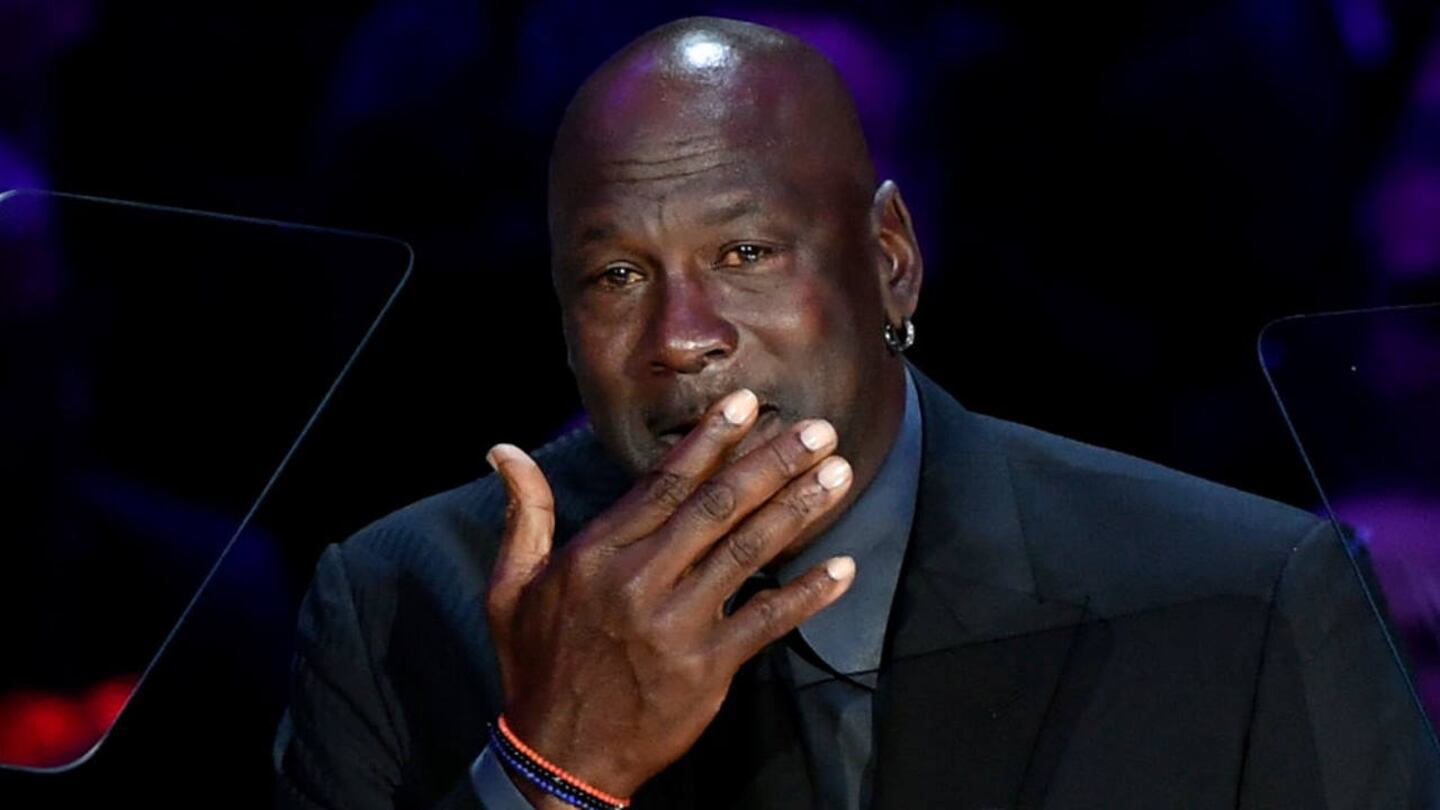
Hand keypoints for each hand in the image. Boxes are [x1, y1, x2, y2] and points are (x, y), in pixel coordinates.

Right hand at [484, 388, 856, 800]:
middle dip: (772, 462)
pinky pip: (765, 622)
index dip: (709, 440)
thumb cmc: (537, 665)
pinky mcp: (706, 668)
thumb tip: (503, 450)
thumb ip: (524, 514)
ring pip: (747, 552)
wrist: (558, 755)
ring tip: (839, 473)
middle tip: (818, 429)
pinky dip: (807, 595)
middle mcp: (639, 581)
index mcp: (597, 554)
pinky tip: (842, 569)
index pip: (663, 483)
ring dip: (798, 509)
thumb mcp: (510, 587)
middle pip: (717, 507)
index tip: (746, 404)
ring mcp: (676, 625)